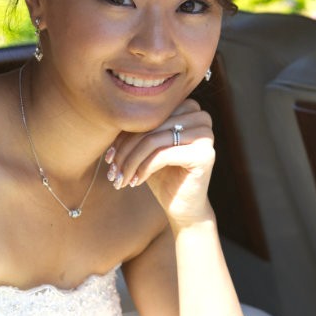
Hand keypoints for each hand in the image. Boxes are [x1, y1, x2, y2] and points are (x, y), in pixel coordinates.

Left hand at [107, 99, 214, 226]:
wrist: (184, 207)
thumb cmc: (163, 175)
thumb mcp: (147, 148)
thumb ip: (137, 129)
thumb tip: (110, 118)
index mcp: (188, 108)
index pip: (148, 115)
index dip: (124, 135)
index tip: (109, 157)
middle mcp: (201, 117)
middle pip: (150, 127)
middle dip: (125, 151)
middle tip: (112, 171)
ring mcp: (206, 135)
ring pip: (153, 140)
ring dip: (131, 162)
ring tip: (120, 179)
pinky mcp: (204, 155)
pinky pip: (162, 155)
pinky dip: (143, 169)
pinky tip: (135, 182)